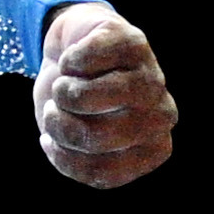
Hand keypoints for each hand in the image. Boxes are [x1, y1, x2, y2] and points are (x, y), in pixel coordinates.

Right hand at [33, 5, 174, 187]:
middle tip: (53, 109)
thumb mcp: (75, 145)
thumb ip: (81, 163)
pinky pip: (84, 60)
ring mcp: (152, 76)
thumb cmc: (77, 108)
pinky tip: (72, 61)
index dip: (64, 157)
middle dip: (59, 124)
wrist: (75, 53)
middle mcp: (162, 116)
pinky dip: (66, 62)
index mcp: (153, 150)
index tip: (51, 140)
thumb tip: (82, 142)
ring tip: (61, 87)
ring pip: (89, 98)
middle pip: (96, 137)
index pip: (103, 172)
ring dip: (61, 93)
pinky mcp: (133, 41)